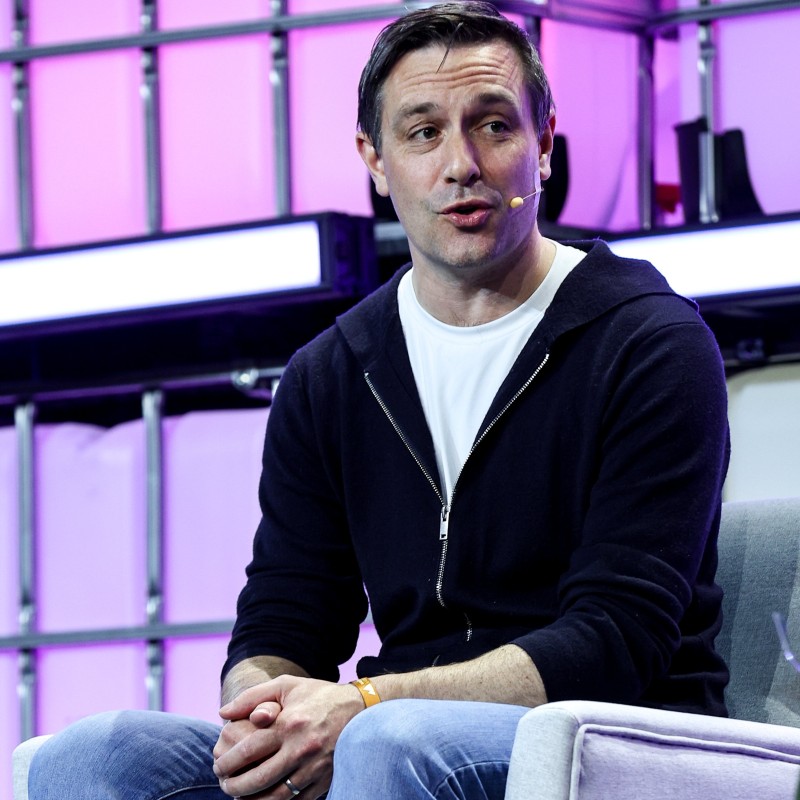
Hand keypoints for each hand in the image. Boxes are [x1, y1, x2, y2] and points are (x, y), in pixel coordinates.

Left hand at [213, 675, 363, 798]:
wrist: (360, 708)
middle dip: (234, 786)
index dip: (227, 762)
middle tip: (224, 784)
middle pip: (258, 778)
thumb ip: (252, 697)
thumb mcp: (286, 686)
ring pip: (276, 797)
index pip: (248, 750)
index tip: (218, 765)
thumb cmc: (318, 695)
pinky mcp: (325, 780)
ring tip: (239, 797)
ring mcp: (315, 767)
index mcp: (289, 723)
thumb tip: (222, 713)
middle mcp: (302, 748)